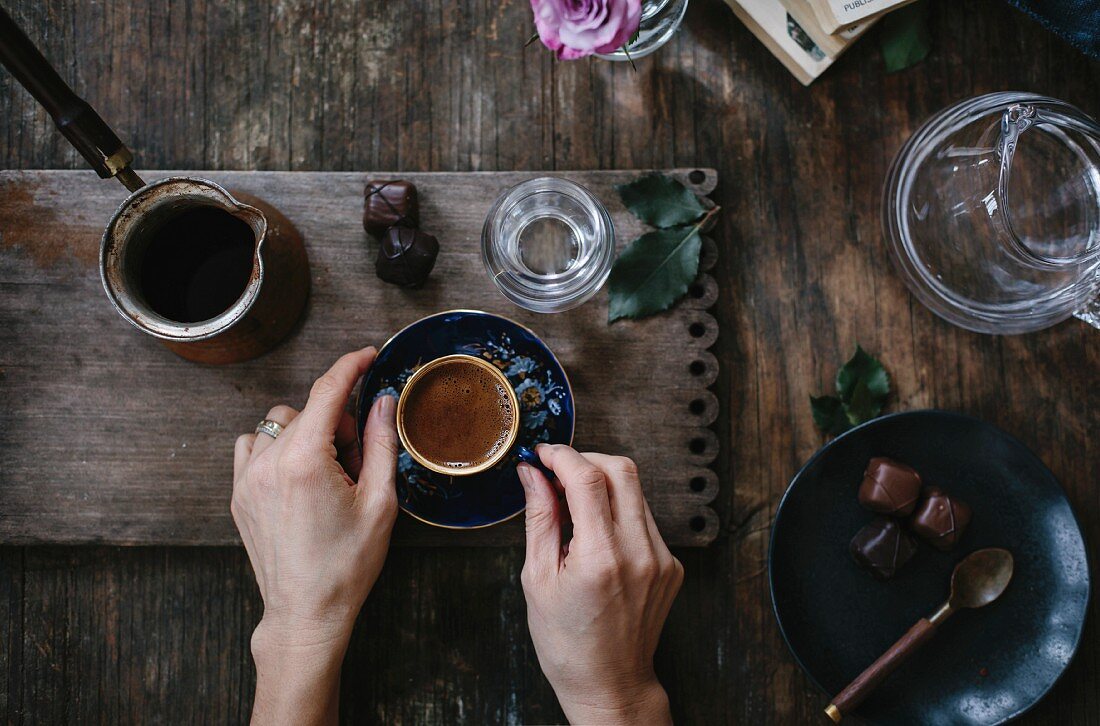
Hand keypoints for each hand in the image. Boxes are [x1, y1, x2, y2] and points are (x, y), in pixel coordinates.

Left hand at [232, 347, 398, 724]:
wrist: (306, 612)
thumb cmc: (347, 564)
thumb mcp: (380, 502)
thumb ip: (381, 443)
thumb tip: (382, 400)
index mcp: (305, 460)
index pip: (327, 391)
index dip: (351, 366)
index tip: (368, 355)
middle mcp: (269, 462)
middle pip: (307, 409)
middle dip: (339, 420)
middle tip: (359, 458)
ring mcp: (247, 478)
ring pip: (279, 423)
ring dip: (307, 431)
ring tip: (329, 469)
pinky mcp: (238, 493)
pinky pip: (253, 445)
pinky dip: (277, 446)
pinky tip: (299, 473)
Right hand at [518, 445, 682, 724]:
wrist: (610, 683)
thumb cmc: (566, 642)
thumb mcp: (537, 579)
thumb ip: (539, 518)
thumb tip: (532, 474)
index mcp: (600, 558)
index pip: (588, 477)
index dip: (562, 456)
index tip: (543, 455)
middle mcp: (639, 553)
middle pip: (621, 470)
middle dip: (586, 460)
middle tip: (559, 474)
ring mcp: (661, 559)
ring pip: (636, 491)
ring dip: (603, 486)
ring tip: (574, 510)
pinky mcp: (672, 565)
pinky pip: (645, 519)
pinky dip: (618, 513)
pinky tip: (597, 535)